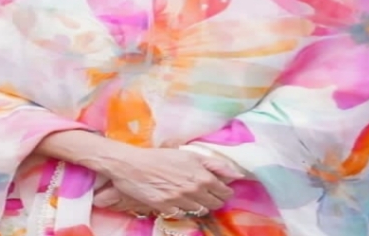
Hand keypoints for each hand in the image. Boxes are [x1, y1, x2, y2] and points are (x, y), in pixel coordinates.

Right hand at [95, 144, 243, 216]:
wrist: (131, 164)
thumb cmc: (159, 156)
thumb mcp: (189, 155)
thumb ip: (215, 164)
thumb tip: (237, 175)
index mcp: (202, 176)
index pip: (225, 193)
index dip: (224, 191)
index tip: (218, 188)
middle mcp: (194, 190)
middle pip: (215, 204)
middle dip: (213, 199)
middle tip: (204, 192)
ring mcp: (181, 201)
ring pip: (200, 210)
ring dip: (198, 204)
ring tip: (189, 195)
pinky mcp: (167, 208)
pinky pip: (183, 214)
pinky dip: (182, 208)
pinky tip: (176, 199)